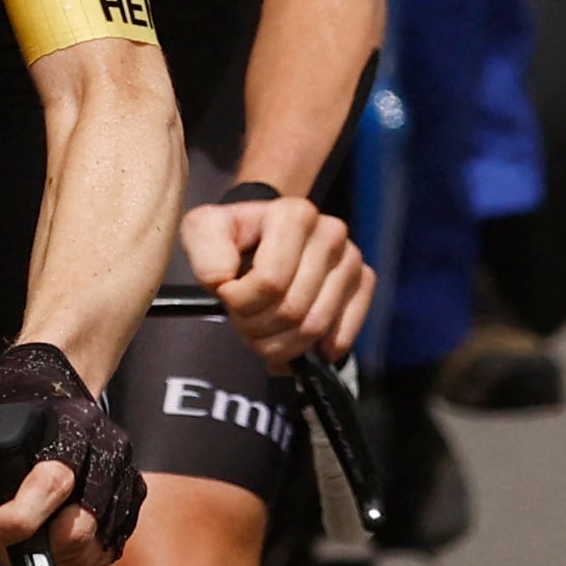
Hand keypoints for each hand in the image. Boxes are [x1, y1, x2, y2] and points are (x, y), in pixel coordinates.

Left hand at [0, 343, 143, 565]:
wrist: (51, 386)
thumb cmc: (9, 416)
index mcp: (69, 427)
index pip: (51, 482)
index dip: (22, 518)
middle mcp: (106, 448)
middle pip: (83, 523)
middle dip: (48, 550)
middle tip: (20, 549)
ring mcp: (124, 473)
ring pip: (101, 543)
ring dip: (66, 561)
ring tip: (39, 551)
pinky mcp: (133, 494)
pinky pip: (113, 546)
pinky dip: (86, 558)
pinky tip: (62, 548)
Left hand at [181, 191, 375, 368]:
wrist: (263, 235)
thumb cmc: (233, 235)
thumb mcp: (202, 230)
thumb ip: (204, 250)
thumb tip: (224, 281)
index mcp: (294, 214)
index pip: (270, 282)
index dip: (240, 302)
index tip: (226, 295)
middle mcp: (331, 232)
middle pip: (292, 310)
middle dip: (256, 327)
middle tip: (242, 320)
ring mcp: (351, 259)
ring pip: (314, 328)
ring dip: (279, 343)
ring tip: (262, 330)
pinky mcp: (363, 283)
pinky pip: (340, 337)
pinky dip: (311, 351)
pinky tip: (291, 340)